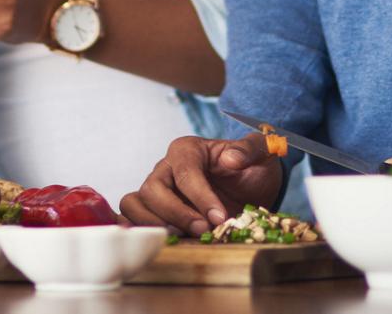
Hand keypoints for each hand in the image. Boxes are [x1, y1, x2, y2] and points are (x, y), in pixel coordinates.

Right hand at [118, 133, 282, 235]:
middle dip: (177, 213)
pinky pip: (131, 217)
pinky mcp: (153, 211)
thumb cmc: (251, 168)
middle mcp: (166, 168)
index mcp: (188, 149)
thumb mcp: (260, 153)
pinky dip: (137, 230)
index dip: (200, 196)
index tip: (220, 217)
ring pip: (135, 203)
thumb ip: (250, 150)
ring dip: (156, 224)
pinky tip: (157, 242)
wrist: (250, 188)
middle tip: (203, 230)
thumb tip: (231, 159)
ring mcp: (156, 190)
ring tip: (183, 238)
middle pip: (153, 189)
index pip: (185, 171)